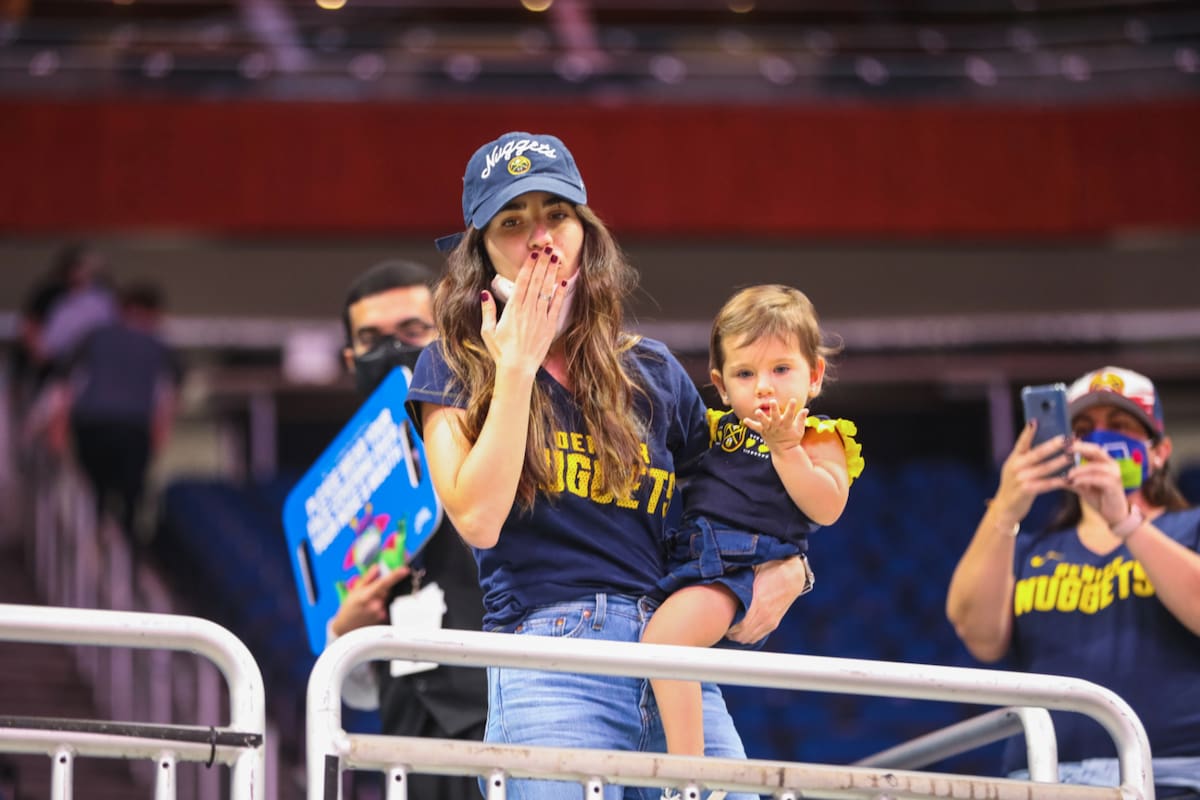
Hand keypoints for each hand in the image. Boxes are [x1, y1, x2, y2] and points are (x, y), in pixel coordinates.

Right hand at [329, 563, 411, 637]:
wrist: (347, 627)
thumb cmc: (349, 608)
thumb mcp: (355, 591)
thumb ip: (368, 578)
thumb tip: (377, 567)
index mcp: (367, 596)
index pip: (384, 583)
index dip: (396, 576)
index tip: (405, 570)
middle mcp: (376, 605)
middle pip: (388, 591)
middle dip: (384, 589)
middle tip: (372, 593)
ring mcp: (381, 614)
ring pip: (388, 599)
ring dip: (383, 598)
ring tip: (371, 604)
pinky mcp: (384, 620)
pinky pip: (388, 607)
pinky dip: (384, 606)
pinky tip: (373, 610)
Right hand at [479, 248, 566, 372]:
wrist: (517, 369)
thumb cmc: (501, 351)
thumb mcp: (488, 331)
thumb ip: (488, 310)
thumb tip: (485, 292)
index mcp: (512, 309)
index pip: (522, 282)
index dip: (529, 266)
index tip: (533, 254)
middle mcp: (527, 310)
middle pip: (536, 281)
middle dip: (542, 263)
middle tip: (548, 248)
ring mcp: (540, 318)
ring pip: (546, 290)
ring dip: (551, 272)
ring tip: (556, 258)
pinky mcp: (549, 327)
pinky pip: (556, 306)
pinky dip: (559, 293)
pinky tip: (563, 281)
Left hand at [726, 556, 806, 643]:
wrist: (793, 575)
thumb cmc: (773, 569)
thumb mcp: (754, 567)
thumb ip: (737, 572)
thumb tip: (718, 571)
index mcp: (760, 603)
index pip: (739, 625)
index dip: (726, 625)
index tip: (718, 618)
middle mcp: (766, 617)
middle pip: (742, 636)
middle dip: (729, 630)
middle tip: (720, 620)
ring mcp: (770, 622)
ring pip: (748, 638)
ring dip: (737, 634)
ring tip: (728, 623)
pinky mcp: (773, 624)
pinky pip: (756, 637)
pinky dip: (746, 635)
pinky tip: (739, 627)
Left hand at [743, 398, 807, 452]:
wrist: (784, 451)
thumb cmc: (792, 438)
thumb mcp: (799, 430)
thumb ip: (801, 419)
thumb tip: (806, 409)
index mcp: (787, 425)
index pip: (790, 415)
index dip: (792, 408)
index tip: (793, 400)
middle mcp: (777, 427)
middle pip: (776, 417)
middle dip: (775, 409)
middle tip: (773, 401)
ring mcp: (769, 429)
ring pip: (765, 422)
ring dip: (761, 417)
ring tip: (757, 411)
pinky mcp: (763, 431)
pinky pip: (756, 428)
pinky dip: (751, 424)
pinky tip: (745, 420)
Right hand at [992, 421, 1071, 527]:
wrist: (1006, 507)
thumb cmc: (1015, 485)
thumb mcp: (1015, 468)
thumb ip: (1026, 457)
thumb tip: (1046, 443)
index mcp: (1013, 458)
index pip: (1021, 442)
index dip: (1028, 432)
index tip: (1035, 421)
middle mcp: (1015, 466)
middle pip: (1037, 453)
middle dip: (1053, 445)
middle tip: (1067, 438)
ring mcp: (1020, 478)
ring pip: (1045, 468)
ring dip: (1061, 461)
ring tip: (1073, 456)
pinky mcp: (1027, 490)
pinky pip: (1047, 484)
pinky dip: (1059, 480)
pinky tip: (1069, 478)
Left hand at [1068, 439, 1131, 525]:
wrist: (1113, 515)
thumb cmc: (1099, 498)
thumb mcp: (1082, 486)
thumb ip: (1071, 478)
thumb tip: (1053, 473)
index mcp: (1104, 462)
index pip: (1092, 448)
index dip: (1079, 444)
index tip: (1063, 442)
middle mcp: (1111, 465)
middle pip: (1096, 450)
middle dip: (1080, 448)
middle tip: (1065, 449)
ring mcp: (1114, 474)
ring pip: (1095, 466)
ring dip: (1079, 469)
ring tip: (1067, 474)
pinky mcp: (1114, 485)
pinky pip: (1097, 478)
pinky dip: (1084, 479)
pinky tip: (1074, 482)